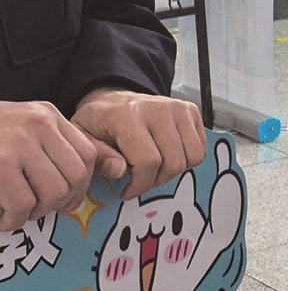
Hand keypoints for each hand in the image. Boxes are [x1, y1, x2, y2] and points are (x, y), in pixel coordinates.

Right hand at [0, 101, 112, 228]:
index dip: (83, 184)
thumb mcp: (27, 128)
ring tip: (16, 213)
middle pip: (74, 177)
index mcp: (47, 115)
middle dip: (59, 203)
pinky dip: (12, 219)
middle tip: (37, 211)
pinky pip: (21, 204)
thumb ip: (66, 145)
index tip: (66, 200)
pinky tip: (2, 218)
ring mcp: (17, 144)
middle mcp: (38, 126)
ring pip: (50, 193)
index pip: (87, 154)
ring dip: (34, 213)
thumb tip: (117, 168)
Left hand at [72, 88, 205, 200]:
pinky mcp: (191, 110)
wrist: (113, 98)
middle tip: (140, 181)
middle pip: (173, 162)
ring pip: (192, 157)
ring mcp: (178, 108)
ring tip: (154, 169)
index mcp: (128, 116)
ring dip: (173, 172)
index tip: (126, 192)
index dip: (139, 185)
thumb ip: (98, 157)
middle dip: (156, 181)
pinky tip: (167, 157)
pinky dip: (187, 160)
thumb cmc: (97, 123)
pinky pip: (201, 148)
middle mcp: (159, 108)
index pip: (148, 161)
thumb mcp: (83, 140)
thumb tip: (120, 171)